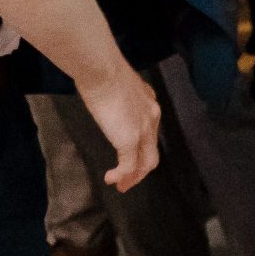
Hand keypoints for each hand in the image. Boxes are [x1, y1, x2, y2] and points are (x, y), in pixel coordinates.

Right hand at [78, 66, 161, 191]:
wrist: (103, 69)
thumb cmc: (102, 69)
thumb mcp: (116, 84)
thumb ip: (117, 97)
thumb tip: (104, 101)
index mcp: (148, 103)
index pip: (149, 132)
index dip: (141, 147)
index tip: (129, 154)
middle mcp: (151, 117)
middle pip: (151, 152)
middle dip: (141, 169)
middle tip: (128, 181)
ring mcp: (143, 130)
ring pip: (145, 163)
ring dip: (133, 177)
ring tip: (121, 186)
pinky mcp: (130, 141)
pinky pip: (128, 166)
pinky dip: (121, 175)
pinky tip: (110, 179)